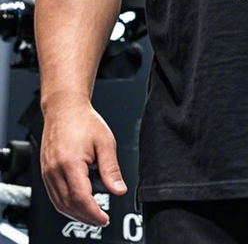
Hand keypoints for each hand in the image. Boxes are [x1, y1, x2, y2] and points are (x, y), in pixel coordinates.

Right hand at [40, 95, 127, 226]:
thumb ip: (112, 169)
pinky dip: (66, 205)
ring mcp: (47, 172)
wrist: (65, 108)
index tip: (105, 219)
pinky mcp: (45, 171)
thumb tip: (119, 190)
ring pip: (59, 204)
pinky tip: (78, 205)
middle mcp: (54, 170)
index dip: (93, 213)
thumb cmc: (84, 121)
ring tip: (92, 216)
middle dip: (85, 217)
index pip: (81, 199)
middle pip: (68, 205)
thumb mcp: (105, 143)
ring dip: (75, 214)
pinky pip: (54, 196)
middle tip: (101, 220)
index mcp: (70, 163)